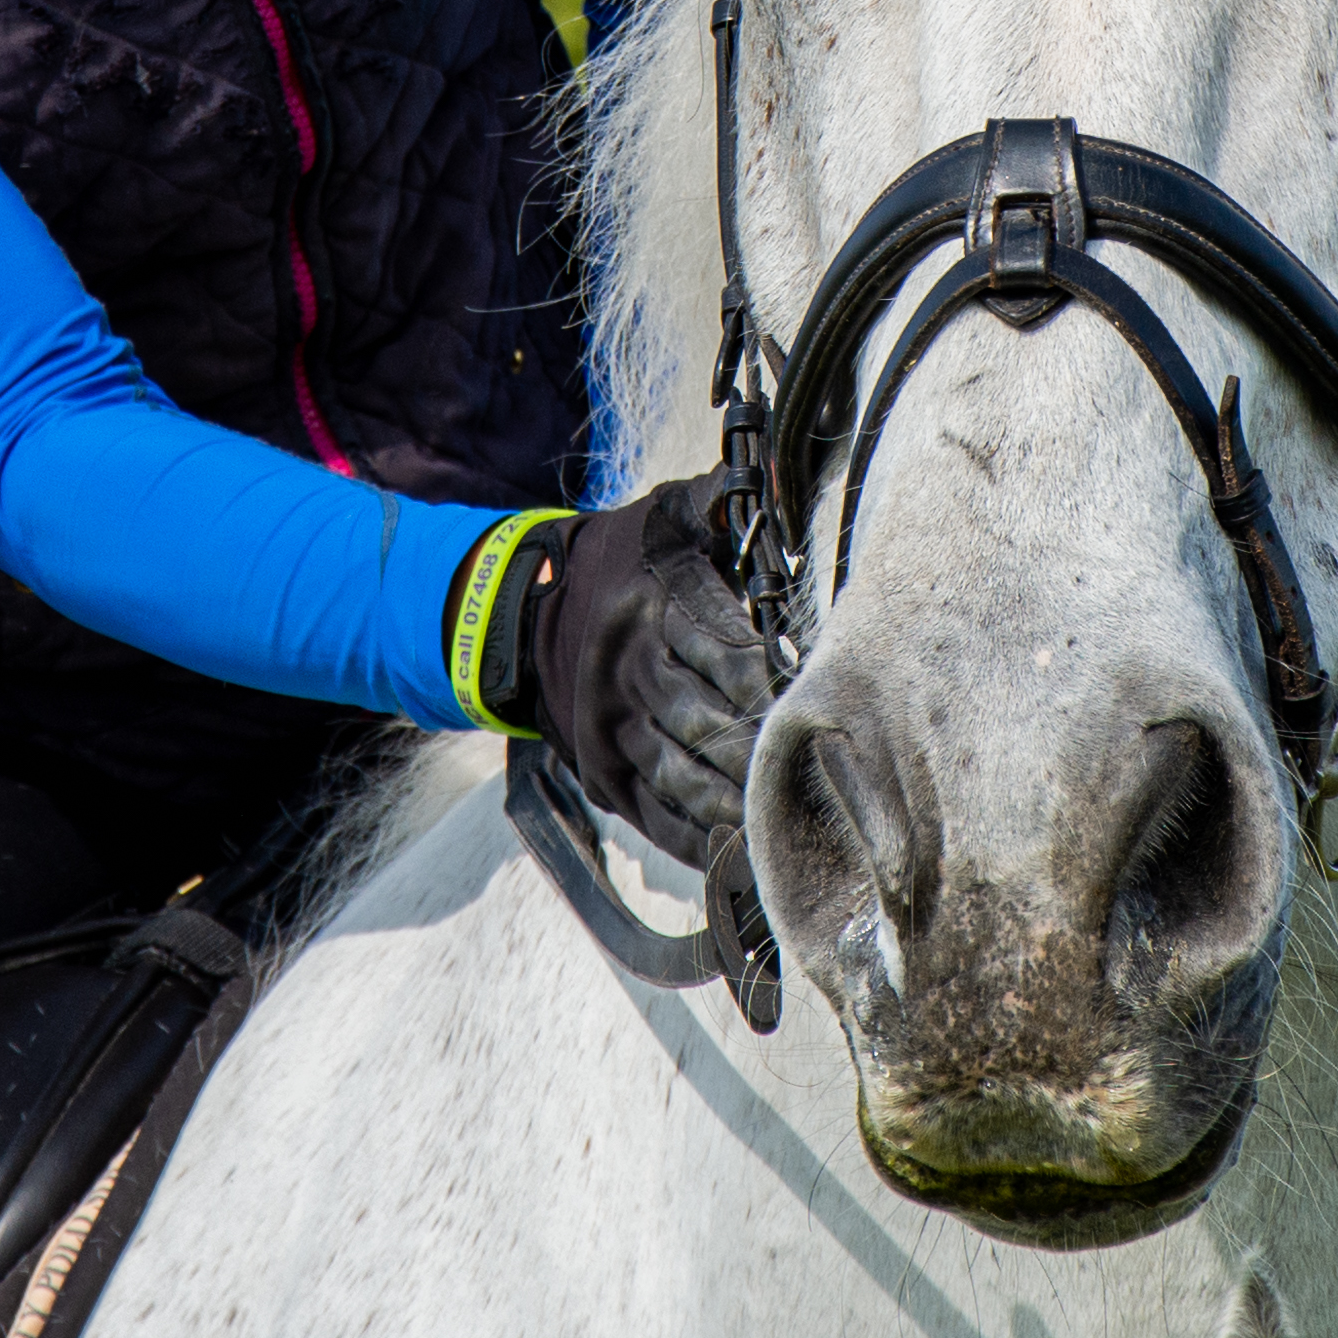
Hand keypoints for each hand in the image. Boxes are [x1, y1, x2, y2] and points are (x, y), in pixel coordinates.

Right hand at [464, 478, 772, 871]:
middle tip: (809, 772)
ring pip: (677, 775)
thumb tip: (760, 481)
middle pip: (698, 720)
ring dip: (731, 802)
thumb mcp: (664, 515)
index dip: (766, 677)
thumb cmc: (625, 561)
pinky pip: (655, 816)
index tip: (809, 699)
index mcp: (654, 607)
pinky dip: (698, 840)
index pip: (718, 646)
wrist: (528, 615)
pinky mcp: (604, 773)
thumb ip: (715, 500)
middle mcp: (630, 673)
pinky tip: (740, 855)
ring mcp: (613, 730)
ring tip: (783, 823)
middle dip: (753, 748)